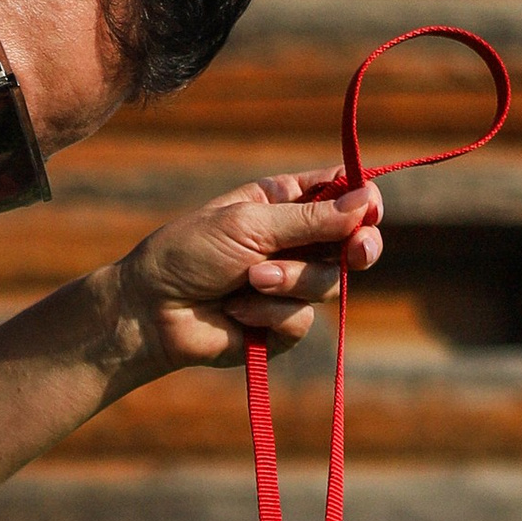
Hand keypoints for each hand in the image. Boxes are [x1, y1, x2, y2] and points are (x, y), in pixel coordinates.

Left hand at [117, 173, 382, 375]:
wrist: (151, 311)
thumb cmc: (189, 254)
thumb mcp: (249, 224)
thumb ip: (310, 219)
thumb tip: (368, 201)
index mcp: (284, 203)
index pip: (341, 195)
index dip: (363, 202)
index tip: (370, 209)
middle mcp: (293, 242)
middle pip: (353, 243)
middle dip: (358, 247)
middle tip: (356, 251)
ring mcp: (289, 285)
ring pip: (329, 283)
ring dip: (290, 282)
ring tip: (248, 280)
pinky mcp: (281, 325)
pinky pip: (303, 320)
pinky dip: (270, 314)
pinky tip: (236, 311)